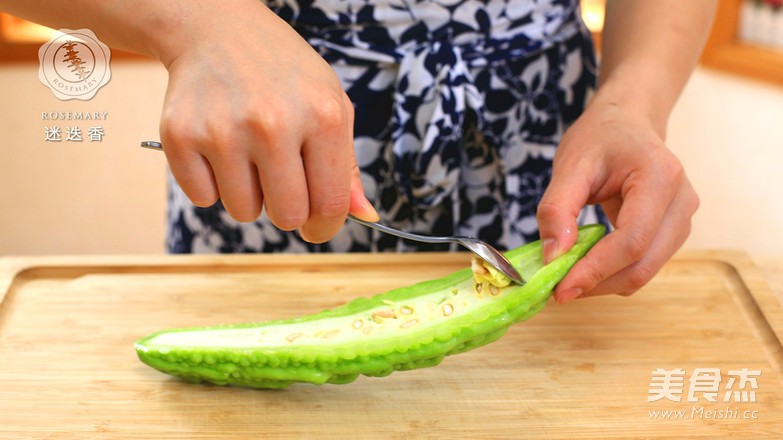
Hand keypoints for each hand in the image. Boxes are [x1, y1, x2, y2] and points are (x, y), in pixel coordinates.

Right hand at [157, 1, 376, 242]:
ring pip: (243, 211)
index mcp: (321, 116)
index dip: (325, 227)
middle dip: (287, 210)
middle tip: (280, 180)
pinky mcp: (180, 136)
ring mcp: (223, 130)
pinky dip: (211, 183)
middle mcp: (273, 123)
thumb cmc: (283, 72)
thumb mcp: (330, 104)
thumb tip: (366, 215)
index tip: (317, 227)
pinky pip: (203, 198)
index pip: (330, 204)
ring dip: (248, 195)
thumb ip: (347, 166)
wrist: (216, 29)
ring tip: (248, 154)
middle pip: (287, 216)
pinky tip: (219, 147)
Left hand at [536, 95, 698, 302]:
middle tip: (557, 290)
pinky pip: (643, 264)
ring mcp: (683, 219)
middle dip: (598, 283)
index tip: (560, 288)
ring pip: (644, 271)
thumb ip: (557, 209)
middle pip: (642, 264)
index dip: (596, 270)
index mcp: (660, 178)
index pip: (632, 240)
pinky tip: (585, 264)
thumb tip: (553, 257)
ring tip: (566, 275)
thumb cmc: (600, 138)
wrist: (627, 123)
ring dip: (604, 282)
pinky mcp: (673, 231)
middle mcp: (682, 201)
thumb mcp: (570, 166)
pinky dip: (612, 273)